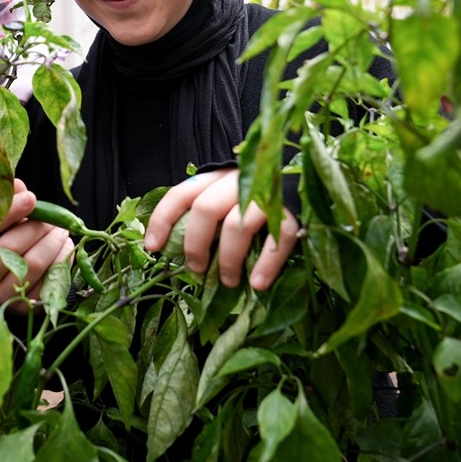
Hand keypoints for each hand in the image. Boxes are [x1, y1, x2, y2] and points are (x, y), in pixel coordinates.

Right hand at [0, 179, 72, 314]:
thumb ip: (4, 201)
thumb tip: (18, 185)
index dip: (12, 211)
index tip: (32, 198)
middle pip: (11, 248)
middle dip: (38, 229)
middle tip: (54, 220)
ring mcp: (0, 293)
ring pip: (32, 265)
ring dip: (54, 244)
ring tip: (62, 232)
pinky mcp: (22, 305)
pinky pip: (47, 281)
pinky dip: (62, 261)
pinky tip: (64, 250)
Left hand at [143, 169, 298, 290]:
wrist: (307, 179)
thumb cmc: (256, 198)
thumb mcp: (226, 198)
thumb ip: (206, 216)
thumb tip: (177, 250)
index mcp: (215, 178)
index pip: (181, 194)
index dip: (163, 220)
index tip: (153, 247)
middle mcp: (237, 181)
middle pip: (205, 210)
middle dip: (195, 244)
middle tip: (197, 270)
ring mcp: (265, 194)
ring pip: (237, 225)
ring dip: (229, 259)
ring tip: (229, 282)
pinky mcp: (293, 211)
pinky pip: (278, 238)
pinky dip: (267, 264)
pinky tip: (258, 283)